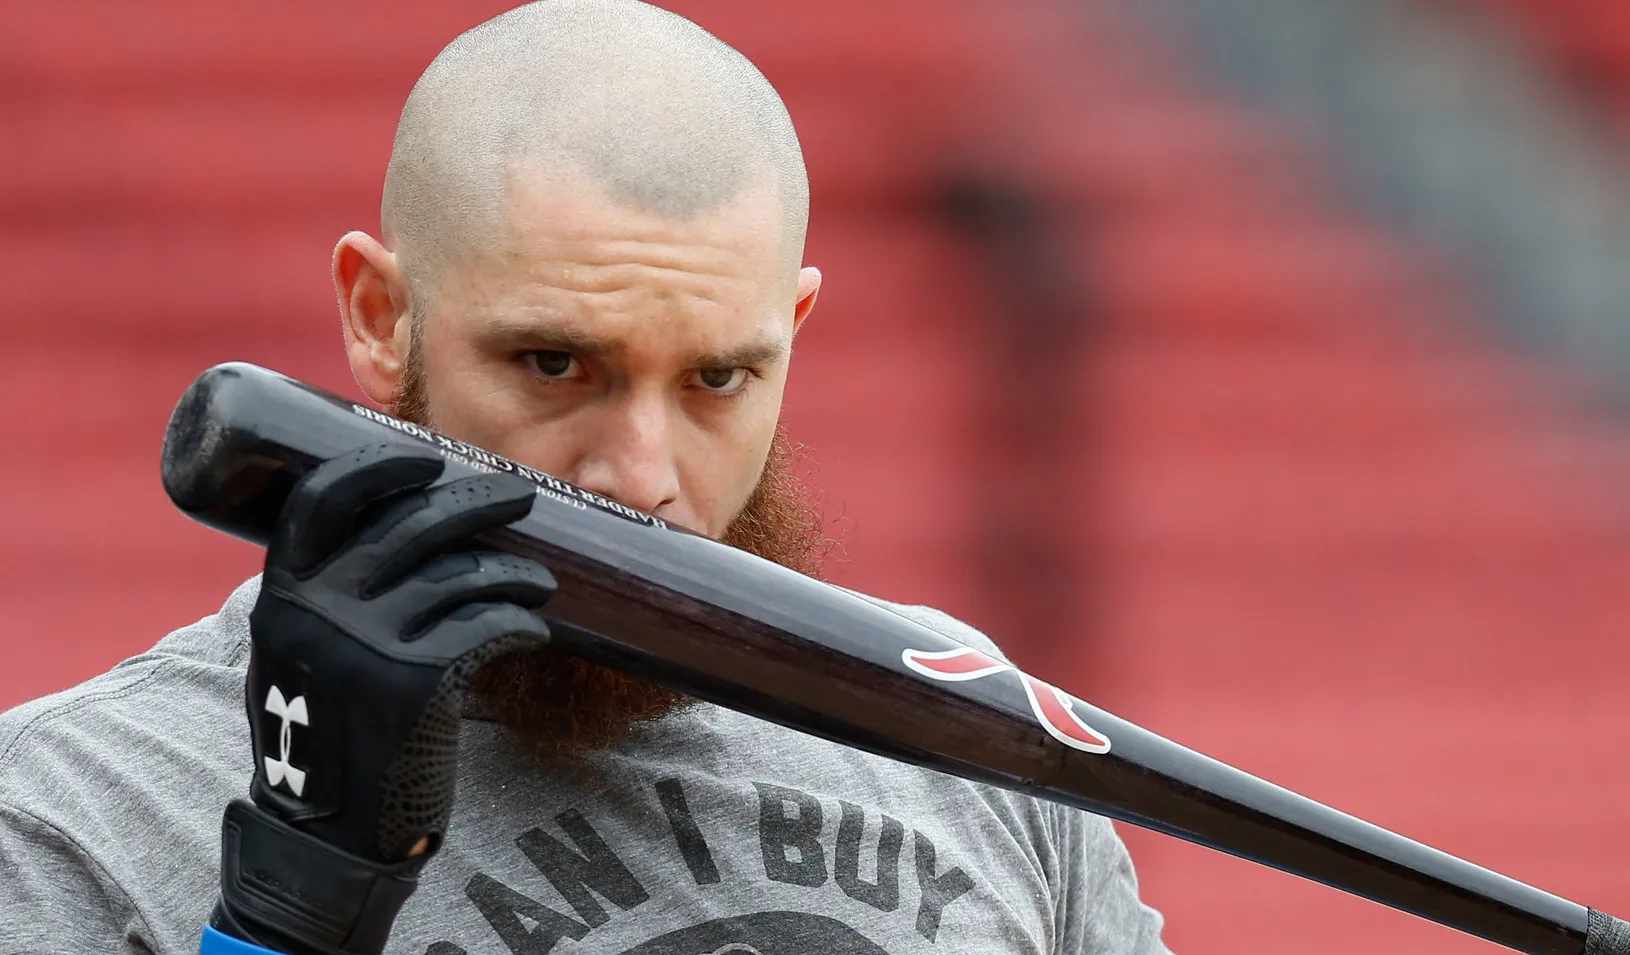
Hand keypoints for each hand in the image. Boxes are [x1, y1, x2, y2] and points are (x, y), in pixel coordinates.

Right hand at [211, 443, 555, 954]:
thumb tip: (401, 523)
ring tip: (538, 581)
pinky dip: (520, 620)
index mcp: (283, 592)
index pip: (324, 498)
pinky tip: (534, 626)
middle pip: (412, 522)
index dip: (378, 467)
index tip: (428, 458)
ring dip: (514, 570)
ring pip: (463, 573)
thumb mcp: (301, 652)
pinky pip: (488, 626)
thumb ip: (330, 594)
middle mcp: (320, 608)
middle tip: (521, 493)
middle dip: (476, 498)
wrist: (325, 835)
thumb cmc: (328, 731)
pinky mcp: (417, 684)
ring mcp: (368, 643)